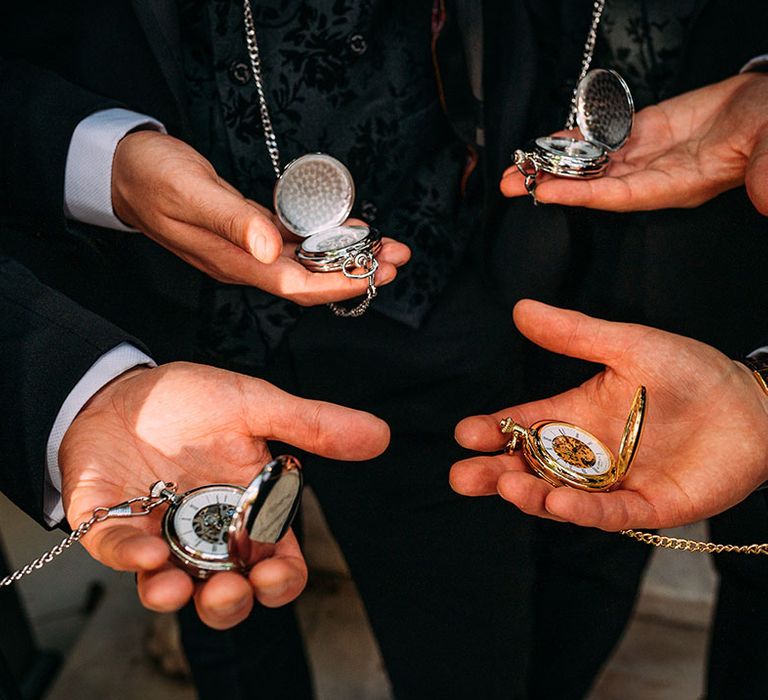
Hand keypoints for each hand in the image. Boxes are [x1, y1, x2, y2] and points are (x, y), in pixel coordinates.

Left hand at [60, 361, 389, 628]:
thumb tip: (378, 434)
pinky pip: (115, 549)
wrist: (125, 383)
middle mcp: (204, 533)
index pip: (273, 563)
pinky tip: (142, 550)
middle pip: (224, 591)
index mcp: (246, 512)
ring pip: (168, 587)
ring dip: (173, 596)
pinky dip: (128, 555)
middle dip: (229, 603)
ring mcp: (155, 533)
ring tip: (174, 587)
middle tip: (231, 590)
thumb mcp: (257, 407)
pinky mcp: (107, 521)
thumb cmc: (193, 400)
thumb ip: (313, 426)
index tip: (273, 576)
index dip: (278, 581)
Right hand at [112, 131, 409, 304]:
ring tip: (384, 247)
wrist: (124, 172)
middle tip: (397, 259)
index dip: (339, 283)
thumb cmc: (153, 178)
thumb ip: (233, 220)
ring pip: (306, 264)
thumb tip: (271, 248)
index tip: (375, 274)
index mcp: (235, 261)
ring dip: (346, 259)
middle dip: (356, 272)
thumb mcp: (191, 193)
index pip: (297, 284)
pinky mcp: (250, 233)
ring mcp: (248, 251)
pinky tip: (346, 233)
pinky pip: (295, 245)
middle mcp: (246, 262)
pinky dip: (324, 241)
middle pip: (310, 280)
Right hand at [451, 300, 767, 530]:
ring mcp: (614, 483)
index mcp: (575, 415)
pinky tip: (558, 502)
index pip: (523, 426)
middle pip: (530, 469)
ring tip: (510, 487)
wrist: (752, 405)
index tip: (465, 432)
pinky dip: (583, 510)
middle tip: (463, 478)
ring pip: (561, 496)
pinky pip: (610, 512)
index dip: (492, 431)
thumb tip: (520, 309)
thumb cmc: (689, 370)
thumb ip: (573, 334)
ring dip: (532, 495)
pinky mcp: (648, 505)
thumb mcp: (626, 345)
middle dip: (495, 475)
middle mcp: (587, 454)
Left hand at [501, 73, 767, 213]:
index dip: (583, 195)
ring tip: (515, 165)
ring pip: (591, 162)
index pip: (621, 195)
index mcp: (678, 186)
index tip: (545, 191)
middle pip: (594, 183)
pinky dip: (574, 139)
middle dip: (552, 182)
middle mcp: (653, 176)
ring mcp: (644, 155)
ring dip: (553, 163)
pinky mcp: (642, 132)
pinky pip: (602, 138)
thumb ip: (766, 172)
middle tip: (509, 183)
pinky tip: (546, 141)